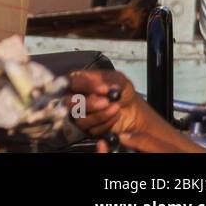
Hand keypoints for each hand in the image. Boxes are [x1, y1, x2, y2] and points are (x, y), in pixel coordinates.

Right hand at [67, 70, 199, 152]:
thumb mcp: (119, 80)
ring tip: (115, 108)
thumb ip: (107, 78)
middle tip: (105, 101)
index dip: (85, 85)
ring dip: (99, 113)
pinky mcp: (88, 128)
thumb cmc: (126, 95)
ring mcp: (82, 113)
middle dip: (88, 102)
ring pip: (79, 116)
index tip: (102, 88)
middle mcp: (78, 97)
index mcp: (81, 82)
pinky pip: (89, 127)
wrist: (136, 114)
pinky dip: (104, 122)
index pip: (72, 81)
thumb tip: (101, 83)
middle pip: (69, 100)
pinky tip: (115, 116)